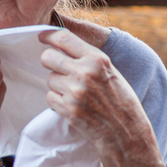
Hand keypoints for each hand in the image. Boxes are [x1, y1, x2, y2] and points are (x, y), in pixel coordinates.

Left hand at [38, 29, 149, 152]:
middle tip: (56, 68)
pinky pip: (50, 97)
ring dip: (57, 85)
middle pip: (48, 57)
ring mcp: (75, 91)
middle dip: (49, 61)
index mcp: (97, 59)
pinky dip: (57, 101)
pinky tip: (73, 105)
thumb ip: (88, 58)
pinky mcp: (68, 109)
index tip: (42, 36)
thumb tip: (62, 46)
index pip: (64, 38)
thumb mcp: (110, 71)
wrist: (125, 131)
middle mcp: (84, 73)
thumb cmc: (120, 100)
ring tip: (74, 93)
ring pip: (49, 79)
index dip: (48, 36)